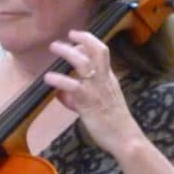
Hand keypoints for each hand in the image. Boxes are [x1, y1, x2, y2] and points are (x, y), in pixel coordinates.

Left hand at [43, 29, 142, 156]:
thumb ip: (77, 97)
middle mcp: (104, 80)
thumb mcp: (97, 105)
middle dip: (82, 39)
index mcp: (108, 79)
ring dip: (67, 52)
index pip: (102, 53)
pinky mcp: (88, 102)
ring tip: (55, 47)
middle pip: (98, 51)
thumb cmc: (112, 123)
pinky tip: (48, 78)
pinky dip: (59, 79)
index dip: (89, 42)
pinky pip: (72, 86)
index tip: (75, 37)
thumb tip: (60, 94)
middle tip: (68, 35)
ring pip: (83, 63)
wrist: (125, 138)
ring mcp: (97, 89)